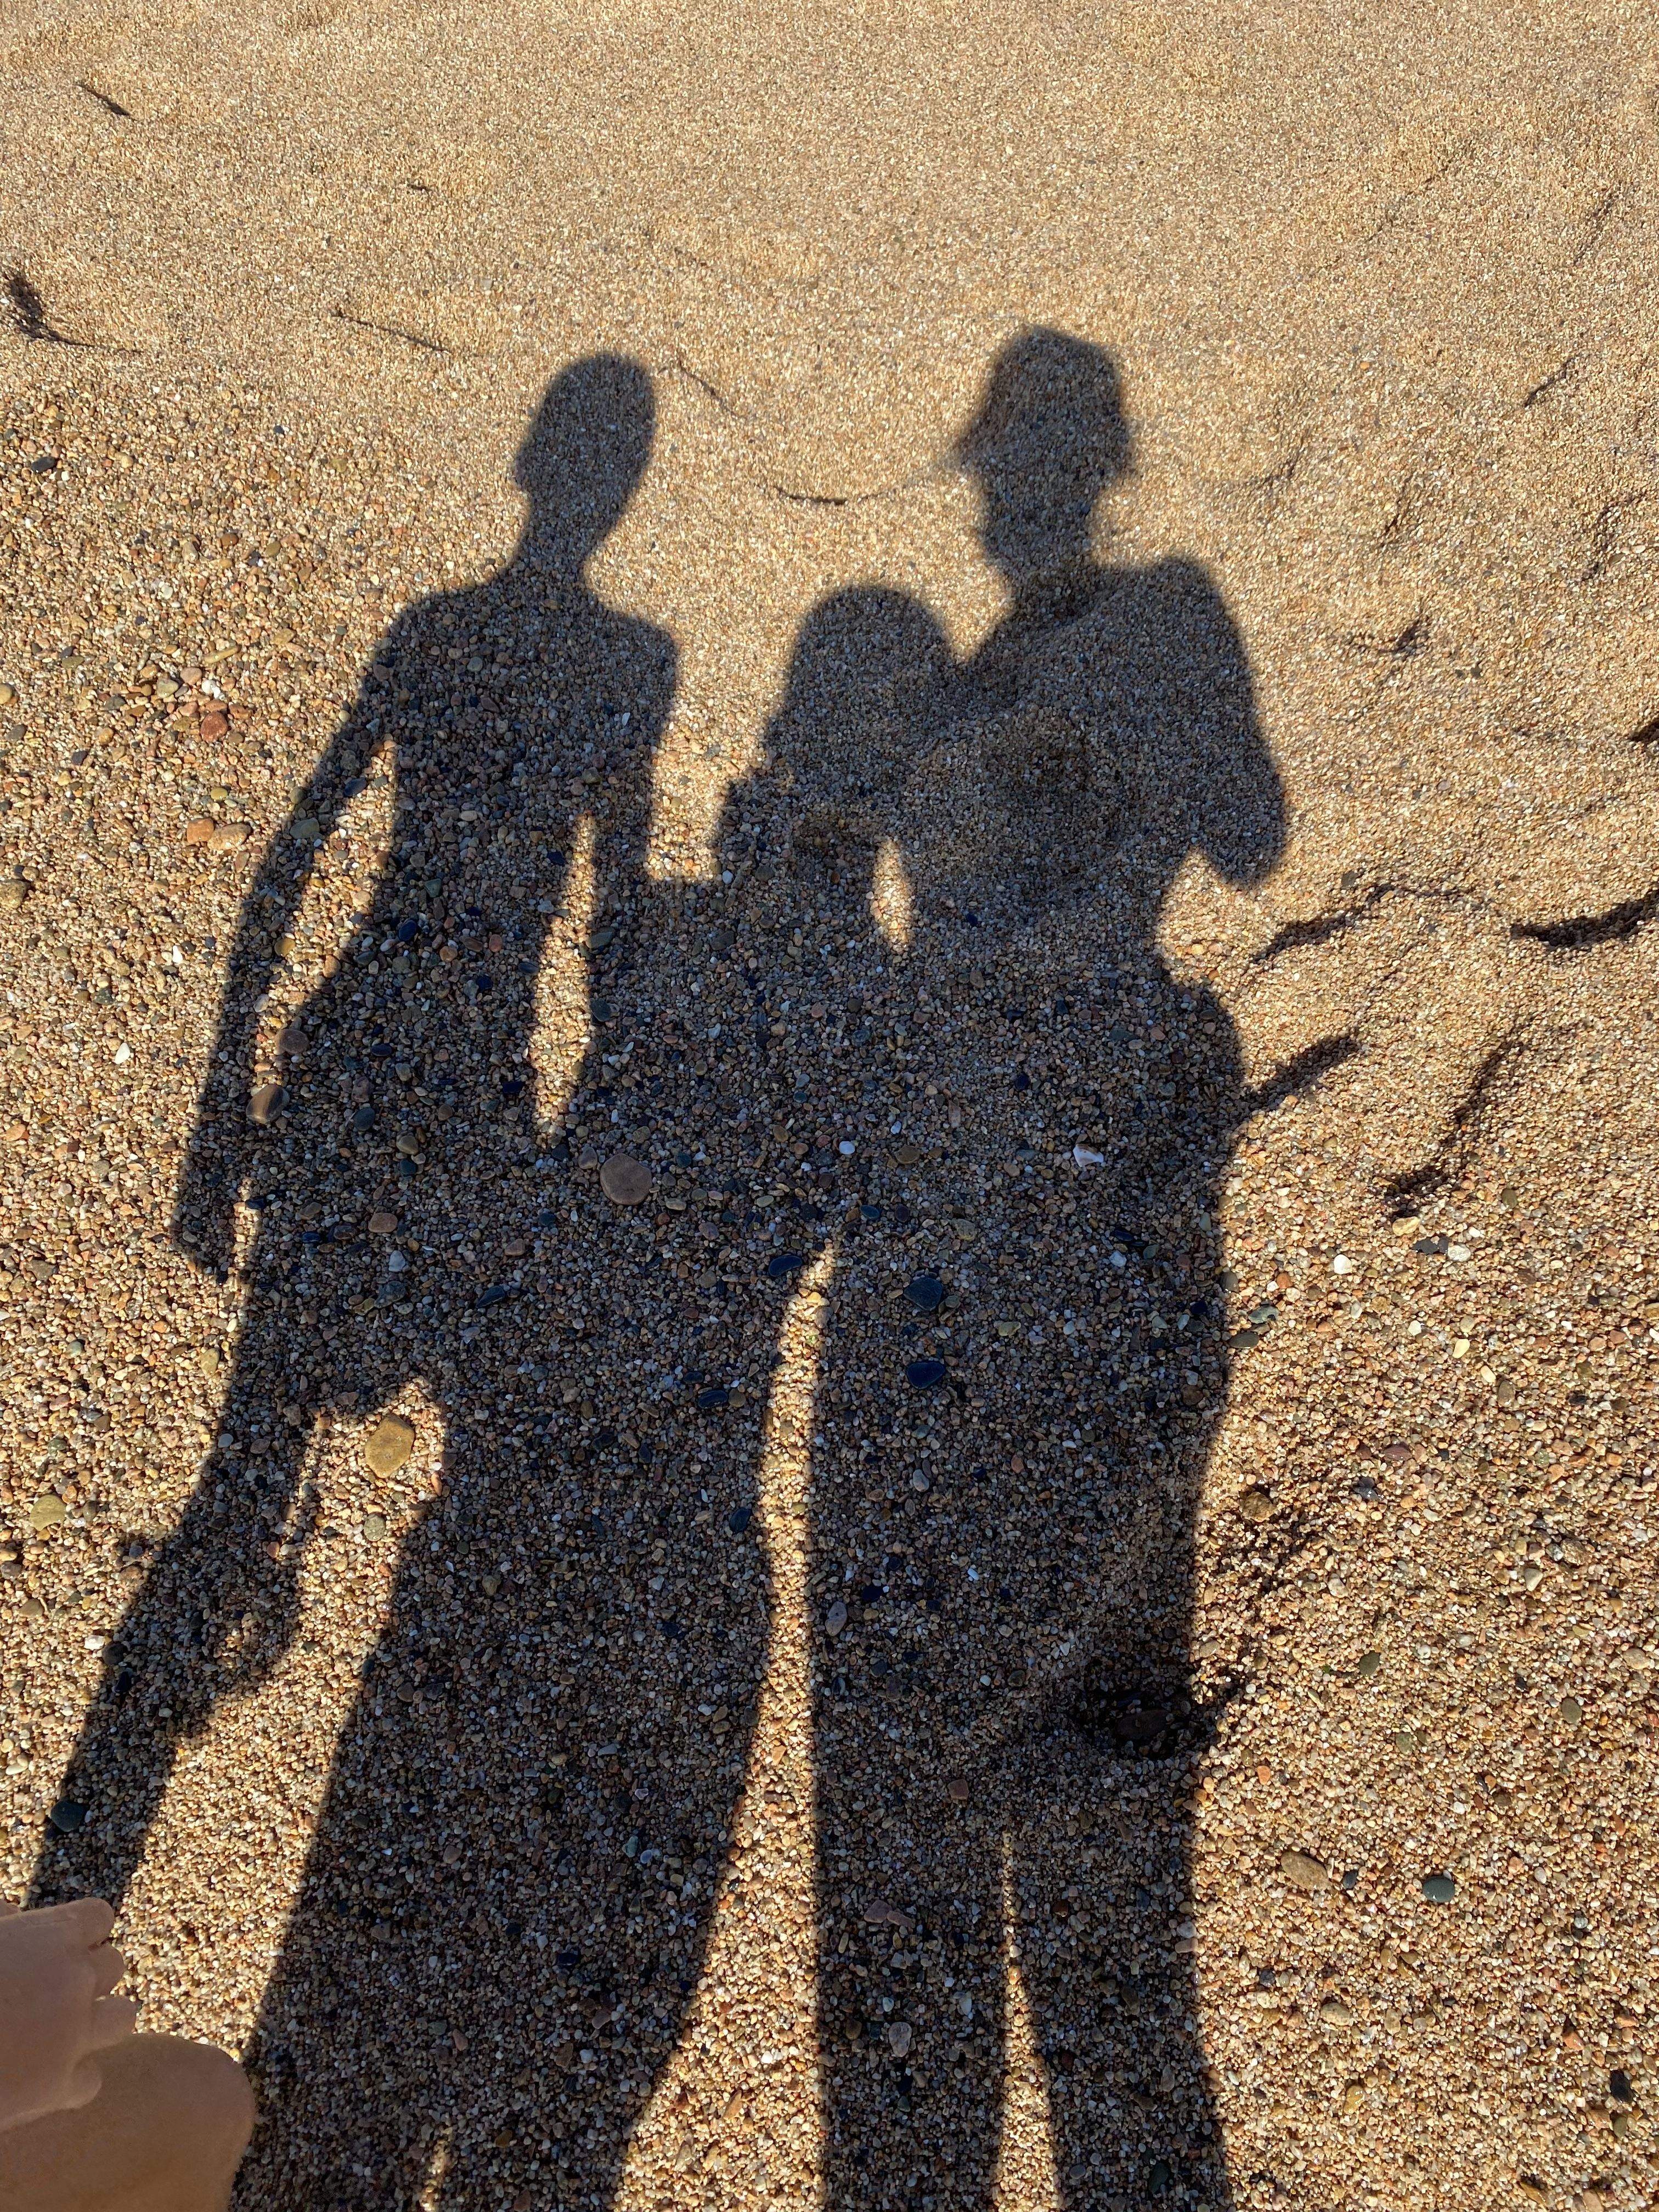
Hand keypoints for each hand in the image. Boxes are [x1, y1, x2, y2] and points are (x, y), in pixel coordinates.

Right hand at [0, 1899, 136, 2132]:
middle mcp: (74, 1980)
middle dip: (87, 1977)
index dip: (78, 1933)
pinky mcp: (57, 2087)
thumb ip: (4, 1922)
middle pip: (112, 1966)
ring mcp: (73, 2034)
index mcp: (53, 1935)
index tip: (56, 1948)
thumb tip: (16, 1916)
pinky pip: (89, 2079)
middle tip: (51, 1994)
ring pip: (122, 2017)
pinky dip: (68, 2082)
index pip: (98, 1918)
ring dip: (97, 2022)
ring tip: (59, 2033)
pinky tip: (36, 2081)